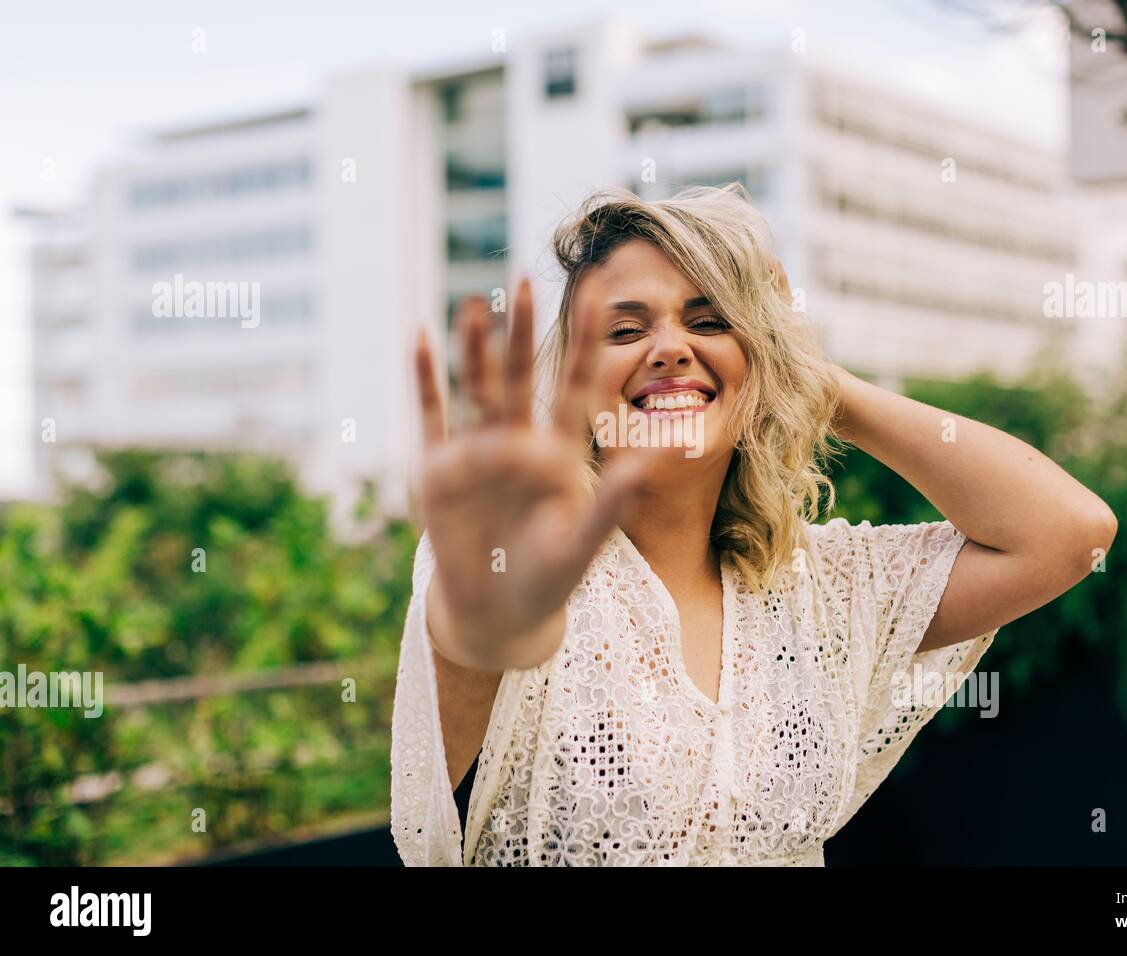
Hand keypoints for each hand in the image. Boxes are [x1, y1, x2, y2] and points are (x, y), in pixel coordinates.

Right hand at [413, 279, 657, 670]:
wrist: (497, 614)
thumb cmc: (549, 579)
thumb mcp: (584, 541)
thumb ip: (614, 498)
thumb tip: (658, 455)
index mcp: (558, 453)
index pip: (577, 387)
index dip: (589, 344)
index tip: (602, 297)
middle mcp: (517, 443)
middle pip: (523, 376)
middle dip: (524, 331)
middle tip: (527, 278)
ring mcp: (476, 452)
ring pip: (476, 388)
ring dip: (474, 348)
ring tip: (475, 303)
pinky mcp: (439, 470)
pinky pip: (431, 416)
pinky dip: (424, 379)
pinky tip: (419, 337)